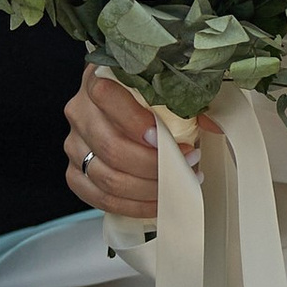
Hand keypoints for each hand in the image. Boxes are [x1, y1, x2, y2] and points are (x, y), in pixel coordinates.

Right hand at [63, 68, 177, 224]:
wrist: (121, 104)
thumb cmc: (146, 94)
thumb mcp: (165, 84)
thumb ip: (186, 98)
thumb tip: (211, 126)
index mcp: (97, 81)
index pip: (107, 98)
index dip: (136, 122)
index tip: (165, 137)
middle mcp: (80, 113)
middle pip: (111, 147)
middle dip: (154, 164)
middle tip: (186, 165)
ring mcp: (75, 145)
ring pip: (107, 177)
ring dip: (149, 187)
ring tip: (178, 183)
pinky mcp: (75, 174)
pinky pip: (100, 198)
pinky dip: (133, 205)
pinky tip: (157, 200)